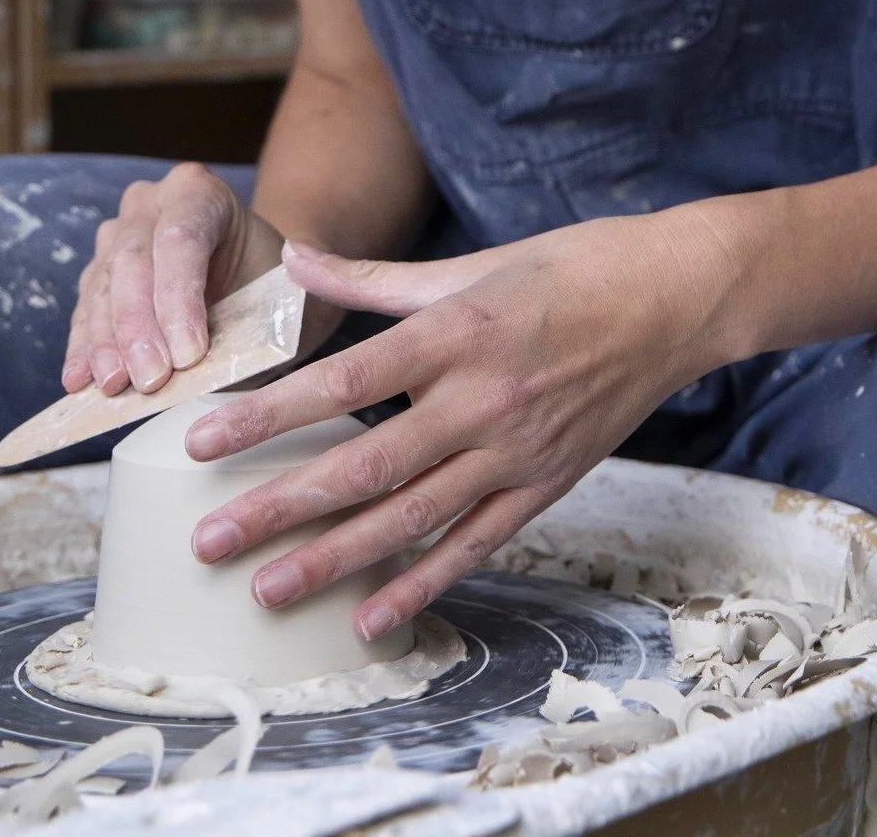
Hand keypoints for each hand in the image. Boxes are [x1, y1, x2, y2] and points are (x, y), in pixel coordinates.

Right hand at [63, 162, 283, 396]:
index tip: (189, 355)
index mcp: (199, 192)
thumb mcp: (280, 289)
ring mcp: (117, 236)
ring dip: (106, 342)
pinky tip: (81, 379)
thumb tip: (233, 340)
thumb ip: (263, 309)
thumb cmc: (269, 282)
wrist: (254, 279)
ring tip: (115, 385)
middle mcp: (150, 204)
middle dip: (138, 326)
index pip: (181, 238)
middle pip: (132, 261)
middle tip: (151, 378)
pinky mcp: (97, 274)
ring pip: (101, 288)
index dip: (179, 298)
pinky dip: (85, 349)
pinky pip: (85, 311)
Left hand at [182, 211, 732, 642]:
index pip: (343, 381)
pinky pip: (474, 543)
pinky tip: (369, 617)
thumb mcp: (470, 265)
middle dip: (281, 509)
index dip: (269, 417)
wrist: (673, 300)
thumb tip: (293, 260)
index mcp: (457, 333)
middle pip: (365, 464)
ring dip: (335, 560)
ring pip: (412, 518)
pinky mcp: (545, 485)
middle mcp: (482, 399)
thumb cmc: (569, 268)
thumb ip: (374, 279)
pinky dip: (422, 583)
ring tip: (267, 591)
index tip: (204, 443)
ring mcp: (516, 451)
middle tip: (211, 542)